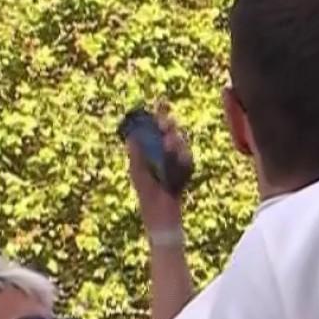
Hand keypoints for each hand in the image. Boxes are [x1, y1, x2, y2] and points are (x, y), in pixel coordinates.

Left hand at [125, 104, 193, 228]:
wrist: (161, 214)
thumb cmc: (147, 194)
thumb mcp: (138, 172)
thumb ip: (136, 155)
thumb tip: (131, 137)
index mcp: (153, 150)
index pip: (158, 127)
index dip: (160, 115)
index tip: (162, 103)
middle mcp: (166, 152)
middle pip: (171, 132)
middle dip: (169, 126)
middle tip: (166, 124)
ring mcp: (177, 161)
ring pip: (180, 144)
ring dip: (175, 141)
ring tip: (169, 141)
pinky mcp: (185, 171)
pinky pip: (187, 160)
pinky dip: (183, 159)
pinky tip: (180, 159)